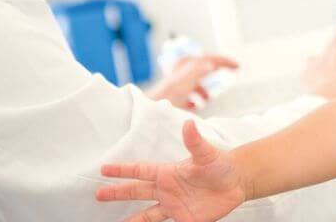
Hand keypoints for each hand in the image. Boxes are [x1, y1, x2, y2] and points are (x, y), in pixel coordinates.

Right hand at [96, 120, 245, 221]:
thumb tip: (188, 124)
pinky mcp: (184, 218)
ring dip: (132, 219)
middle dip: (117, 193)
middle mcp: (167, 189)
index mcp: (168, 172)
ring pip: (147, 214)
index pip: (140, 171)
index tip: (103, 169)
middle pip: (137, 191)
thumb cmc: (221, 163)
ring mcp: (174, 205)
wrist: (237, 181)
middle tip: (98, 195)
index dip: (122, 170)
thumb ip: (194, 141)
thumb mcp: (207, 153)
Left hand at [147, 55, 238, 109]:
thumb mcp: (185, 82)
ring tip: (208, 99)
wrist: (149, 112)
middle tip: (233, 72)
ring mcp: (179, 83)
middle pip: (205, 67)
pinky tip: (195, 107)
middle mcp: (183, 72)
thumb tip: (211, 64)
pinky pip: (190, 94)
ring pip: (198, 82)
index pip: (211, 59)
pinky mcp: (175, 95)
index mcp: (188, 66)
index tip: (238, 66)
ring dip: (205, 89)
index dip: (225, 62)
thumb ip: (198, 72)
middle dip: (217, 70)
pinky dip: (196, 99)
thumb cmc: (166, 97)